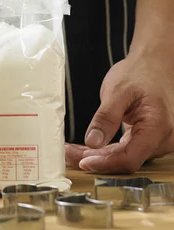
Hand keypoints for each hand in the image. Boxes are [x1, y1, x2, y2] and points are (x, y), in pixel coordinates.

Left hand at [66, 53, 173, 172]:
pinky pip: (125, 150)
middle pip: (125, 160)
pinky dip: (105, 150)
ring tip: (71, 150)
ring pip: (123, 157)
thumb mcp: (117, 91)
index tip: (81, 162)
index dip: (104, 164)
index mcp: (157, 127)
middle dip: (95, 159)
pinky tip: (86, 149)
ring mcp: (157, 140)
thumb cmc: (140, 73)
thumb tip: (92, 142)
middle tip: (67, 154)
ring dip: (97, 156)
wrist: (154, 65)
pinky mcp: (147, 138)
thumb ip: (106, 117)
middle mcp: (163, 138)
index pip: (130, 158)